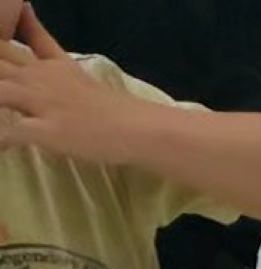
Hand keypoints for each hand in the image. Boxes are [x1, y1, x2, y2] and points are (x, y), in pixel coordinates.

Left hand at [0, 9, 145, 165]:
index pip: (2, 47)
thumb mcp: (65, 64)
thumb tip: (23, 6)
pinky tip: (1, 147)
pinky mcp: (50, 130)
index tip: (2, 69)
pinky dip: (2, 139)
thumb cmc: (102, 104)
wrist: (133, 127)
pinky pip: (13, 132)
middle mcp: (36, 78)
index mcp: (39, 64)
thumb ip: (40, 40)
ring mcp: (42, 103)